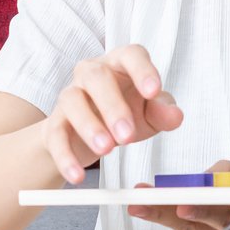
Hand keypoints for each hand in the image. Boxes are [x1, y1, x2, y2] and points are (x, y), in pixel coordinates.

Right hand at [43, 45, 184, 183]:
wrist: (88, 136)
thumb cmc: (124, 115)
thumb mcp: (149, 115)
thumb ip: (163, 112)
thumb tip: (174, 115)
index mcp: (120, 65)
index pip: (131, 55)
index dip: (142, 70)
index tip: (153, 91)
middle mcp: (91, 73)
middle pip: (97, 77)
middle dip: (113, 106)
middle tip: (127, 135)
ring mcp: (70, 95)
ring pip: (72, 101)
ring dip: (89, 126)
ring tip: (106, 150)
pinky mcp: (55, 122)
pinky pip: (55, 135)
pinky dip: (65, 156)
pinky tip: (77, 174)